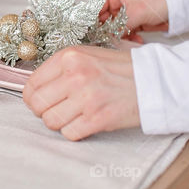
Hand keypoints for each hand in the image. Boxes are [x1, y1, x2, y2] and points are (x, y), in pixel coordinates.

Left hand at [22, 46, 139, 139]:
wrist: (157, 80)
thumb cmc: (123, 68)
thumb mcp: (89, 55)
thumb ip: (62, 68)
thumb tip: (37, 87)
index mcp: (69, 57)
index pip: (31, 84)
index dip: (33, 97)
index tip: (41, 101)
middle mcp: (74, 75)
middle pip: (37, 105)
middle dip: (44, 111)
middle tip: (58, 110)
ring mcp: (86, 98)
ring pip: (50, 121)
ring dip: (60, 123)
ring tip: (75, 116)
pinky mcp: (98, 118)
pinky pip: (69, 134)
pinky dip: (75, 132)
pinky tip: (86, 122)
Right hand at [94, 0, 168, 37]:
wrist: (178, 7)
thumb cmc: (159, 0)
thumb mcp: (136, 13)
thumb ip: (119, 26)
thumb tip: (108, 37)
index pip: (93, 6)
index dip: (89, 19)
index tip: (87, 33)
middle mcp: (116, 1)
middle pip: (101, 19)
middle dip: (104, 31)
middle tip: (106, 41)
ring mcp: (123, 12)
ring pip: (111, 28)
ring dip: (118, 36)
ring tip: (125, 41)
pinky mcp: (131, 21)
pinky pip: (123, 32)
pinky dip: (128, 37)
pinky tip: (136, 40)